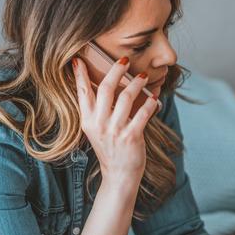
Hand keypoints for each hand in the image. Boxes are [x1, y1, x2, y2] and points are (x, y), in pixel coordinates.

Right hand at [71, 56, 157, 187]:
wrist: (119, 175)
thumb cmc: (110, 149)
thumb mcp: (97, 129)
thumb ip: (98, 110)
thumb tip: (106, 85)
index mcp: (88, 120)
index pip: (82, 93)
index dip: (80, 75)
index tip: (79, 59)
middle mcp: (99, 124)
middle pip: (105, 89)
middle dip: (115, 70)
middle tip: (124, 59)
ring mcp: (115, 131)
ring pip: (126, 97)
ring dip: (137, 83)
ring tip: (143, 75)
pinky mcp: (131, 137)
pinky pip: (143, 113)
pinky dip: (150, 102)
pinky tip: (154, 96)